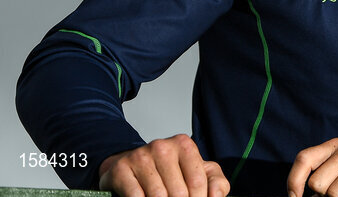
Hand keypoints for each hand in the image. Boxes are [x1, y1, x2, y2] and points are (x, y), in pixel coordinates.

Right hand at [98, 133, 229, 196]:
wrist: (131, 166)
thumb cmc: (171, 171)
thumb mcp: (199, 172)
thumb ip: (216, 182)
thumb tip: (216, 196)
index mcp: (184, 145)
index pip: (198, 182)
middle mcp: (162, 147)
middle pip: (179, 192)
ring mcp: (140, 156)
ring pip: (158, 196)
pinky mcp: (121, 169)